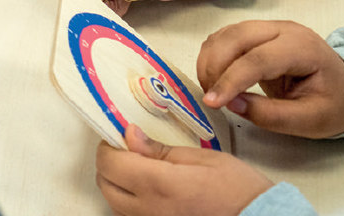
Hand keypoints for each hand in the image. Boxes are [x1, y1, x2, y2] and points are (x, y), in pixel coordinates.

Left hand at [96, 125, 272, 215]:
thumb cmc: (237, 189)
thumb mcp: (200, 157)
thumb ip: (160, 149)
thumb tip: (130, 135)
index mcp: (159, 185)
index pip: (110, 163)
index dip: (110, 146)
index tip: (121, 136)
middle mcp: (150, 212)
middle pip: (106, 186)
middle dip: (111, 165)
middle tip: (130, 151)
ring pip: (115, 206)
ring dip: (119, 186)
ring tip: (142, 171)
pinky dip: (132, 205)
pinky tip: (151, 193)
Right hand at [198, 20, 343, 138]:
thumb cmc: (332, 103)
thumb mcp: (311, 120)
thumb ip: (272, 115)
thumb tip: (232, 104)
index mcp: (302, 48)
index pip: (258, 59)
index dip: (231, 80)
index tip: (212, 102)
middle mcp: (282, 28)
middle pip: (237, 37)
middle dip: (216, 66)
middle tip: (210, 96)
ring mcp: (267, 26)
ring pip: (226, 34)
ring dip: (210, 60)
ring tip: (211, 89)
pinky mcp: (255, 31)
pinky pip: (225, 36)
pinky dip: (213, 55)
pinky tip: (215, 77)